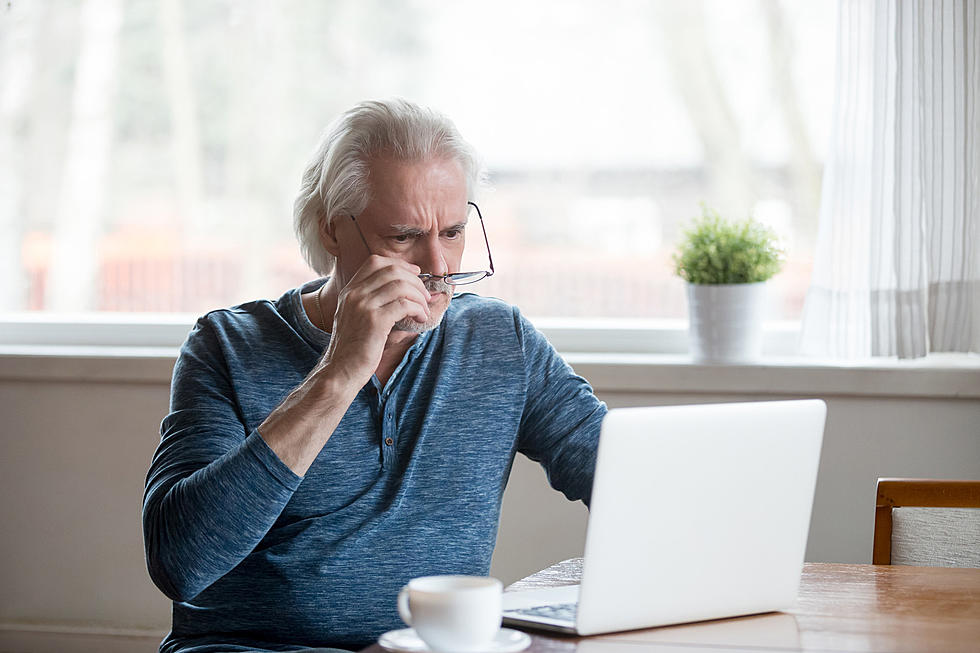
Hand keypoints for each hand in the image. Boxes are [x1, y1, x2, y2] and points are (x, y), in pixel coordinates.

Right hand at [319, 255, 431, 386]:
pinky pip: (404, 305)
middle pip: (392, 270)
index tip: (415, 274)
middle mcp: (354, 294)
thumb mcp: (356, 318)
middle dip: (415, 280)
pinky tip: (420, 318)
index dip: (400, 264)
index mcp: (349, 291)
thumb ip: (373, 302)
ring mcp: (363, 306)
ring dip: (419, 295)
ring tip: (424, 309)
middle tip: (425, 295)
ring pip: (401, 285)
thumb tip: (406, 291)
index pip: (376, 262)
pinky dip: (417, 309)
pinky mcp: (375, 321)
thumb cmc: (354, 349)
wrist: (341, 371)